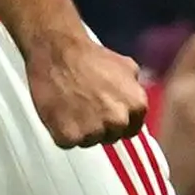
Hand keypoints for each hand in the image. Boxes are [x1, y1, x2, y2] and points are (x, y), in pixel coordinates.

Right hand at [23, 30, 148, 147]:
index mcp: (136, 105)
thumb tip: (133, 100)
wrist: (58, 52)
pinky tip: (61, 112)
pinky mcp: (69, 137)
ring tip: (72, 105)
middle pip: (110, 137)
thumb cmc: (88, 57)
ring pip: (88, 141)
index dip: (118, 122)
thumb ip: (134, 89)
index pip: (131, 130)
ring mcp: (93, 131)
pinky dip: (63, 131)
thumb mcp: (127, 66)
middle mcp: (118, 121)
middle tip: (86, 106)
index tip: (107, 115)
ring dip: (81, 129)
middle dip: (100, 125)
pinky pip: (68, 142)